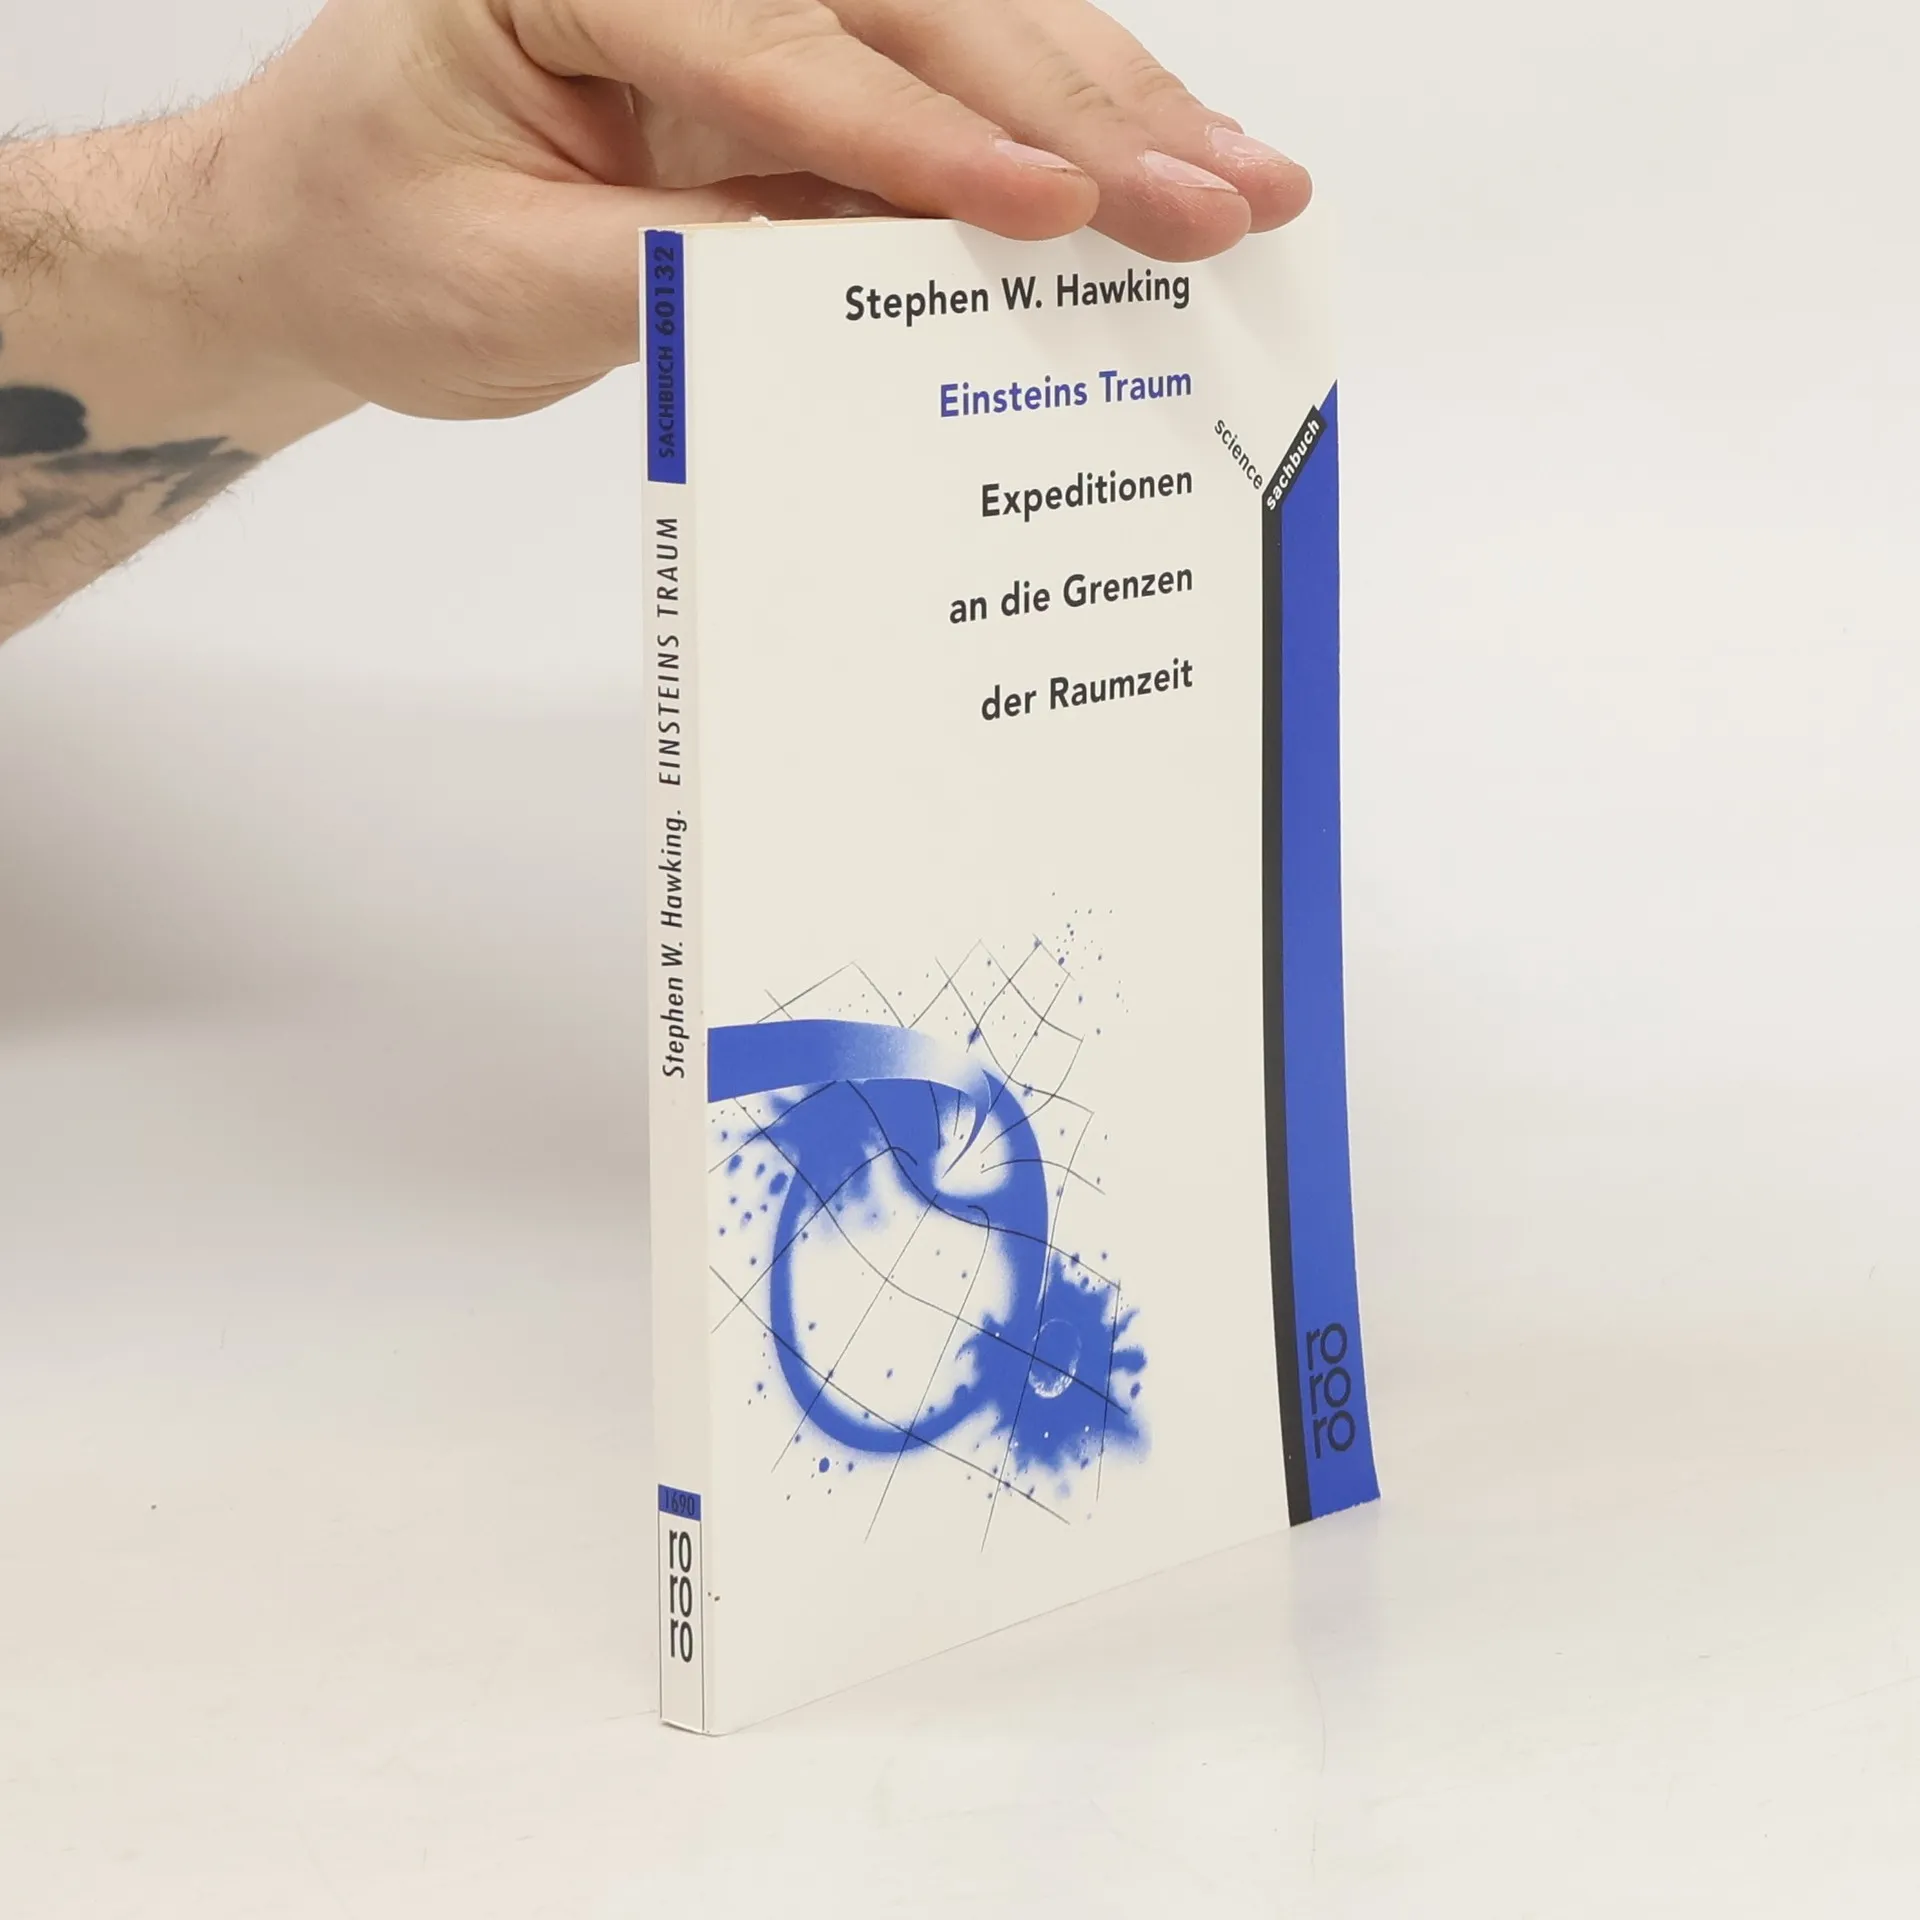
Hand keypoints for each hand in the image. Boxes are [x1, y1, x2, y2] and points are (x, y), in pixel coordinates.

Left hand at [204, 0, 1312, 419]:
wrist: (316, 230)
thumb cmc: (374, 241)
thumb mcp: (508, 280)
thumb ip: (684, 272)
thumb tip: (862, 282)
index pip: (774, 47)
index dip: (923, 144)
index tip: (1054, 215)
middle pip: (911, 13)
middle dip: (1077, 115)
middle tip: (1218, 197)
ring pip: (959, 29)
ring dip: (1109, 108)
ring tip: (1239, 180)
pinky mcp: (784, 61)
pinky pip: (937, 87)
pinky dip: (1054, 129)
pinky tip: (1157, 158)